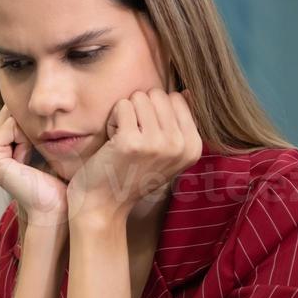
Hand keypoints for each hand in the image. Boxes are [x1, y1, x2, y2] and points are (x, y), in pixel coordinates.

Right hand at [0, 105, 68, 229]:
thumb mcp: (44, 147)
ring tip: (37, 154)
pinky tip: (30, 156)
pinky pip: (10, 126)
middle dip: (31, 123)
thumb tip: (41, 101)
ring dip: (31, 130)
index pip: (13, 113)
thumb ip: (35, 126)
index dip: (34, 119)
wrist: (56, 207)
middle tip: (44, 147)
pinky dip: (26, 136)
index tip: (46, 143)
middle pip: (11, 113)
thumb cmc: (57, 181)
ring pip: (12, 117)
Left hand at [66, 88, 201, 231]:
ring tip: (123, 141)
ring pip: (139, 97)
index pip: (176, 98)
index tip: (148, 137)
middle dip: (140, 111)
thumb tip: (186, 92)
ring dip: (125, 115)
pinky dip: (113, 121)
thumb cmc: (131, 175)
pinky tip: (113, 143)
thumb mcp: (167, 154)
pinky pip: (122, 106)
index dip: (155, 112)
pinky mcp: (131, 142)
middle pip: (157, 94)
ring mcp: (157, 144)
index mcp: (194, 147)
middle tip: (133, 138)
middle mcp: (180, 146)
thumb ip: (179, 125)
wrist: (104, 205)